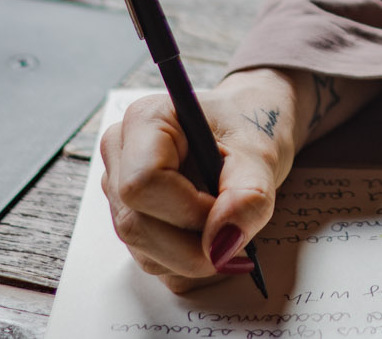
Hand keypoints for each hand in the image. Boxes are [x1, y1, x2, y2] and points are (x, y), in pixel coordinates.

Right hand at [96, 67, 371, 291]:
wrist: (256, 121)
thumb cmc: (258, 124)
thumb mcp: (263, 152)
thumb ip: (248, 196)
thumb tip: (225, 246)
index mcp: (143, 120)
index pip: (144, 189)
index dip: (188, 215)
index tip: (231, 216)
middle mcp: (119, 151)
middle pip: (134, 226)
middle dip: (191, 247)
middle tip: (239, 245)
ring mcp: (118, 185)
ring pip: (139, 248)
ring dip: (189, 258)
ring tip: (230, 233)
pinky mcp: (131, 211)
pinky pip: (148, 256)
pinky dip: (183, 261)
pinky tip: (212, 240)